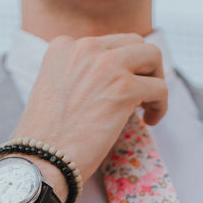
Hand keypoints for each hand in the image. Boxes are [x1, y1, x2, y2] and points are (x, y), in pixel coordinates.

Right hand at [10, 34, 167, 200]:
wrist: (42, 159)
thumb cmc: (47, 136)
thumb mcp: (54, 88)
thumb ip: (79, 73)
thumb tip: (113, 77)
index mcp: (64, 46)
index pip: (107, 43)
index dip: (119, 66)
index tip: (117, 88)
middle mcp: (84, 47)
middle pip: (134, 43)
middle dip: (142, 67)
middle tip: (139, 95)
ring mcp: (106, 65)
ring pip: (153, 56)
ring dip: (155, 80)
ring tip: (146, 106)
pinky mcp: (124, 87)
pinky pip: (160, 87)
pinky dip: (160, 105)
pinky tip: (149, 121)